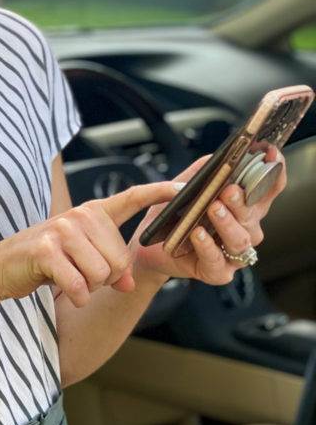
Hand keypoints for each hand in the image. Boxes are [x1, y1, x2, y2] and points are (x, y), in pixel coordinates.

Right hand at [0, 181, 180, 308]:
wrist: (2, 267)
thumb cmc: (45, 261)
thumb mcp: (81, 259)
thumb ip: (109, 265)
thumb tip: (128, 283)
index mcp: (92, 212)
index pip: (132, 198)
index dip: (160, 193)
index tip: (184, 188)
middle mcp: (80, 216)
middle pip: (119, 261)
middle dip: (104, 278)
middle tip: (79, 272)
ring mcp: (63, 231)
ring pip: (102, 275)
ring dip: (88, 287)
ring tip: (68, 276)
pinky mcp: (48, 251)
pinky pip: (80, 285)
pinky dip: (75, 296)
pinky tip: (61, 287)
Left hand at [131, 144, 286, 283]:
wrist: (151, 247)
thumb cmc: (173, 216)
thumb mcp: (185, 186)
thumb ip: (202, 171)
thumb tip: (218, 156)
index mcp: (244, 206)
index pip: (268, 188)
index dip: (274, 171)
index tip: (269, 153)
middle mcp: (245, 228)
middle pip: (253, 213)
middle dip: (242, 200)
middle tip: (229, 189)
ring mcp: (233, 253)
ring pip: (240, 239)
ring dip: (227, 223)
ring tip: (212, 209)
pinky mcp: (217, 271)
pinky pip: (217, 262)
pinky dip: (207, 247)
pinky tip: (198, 234)